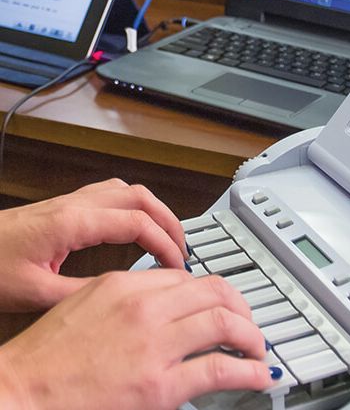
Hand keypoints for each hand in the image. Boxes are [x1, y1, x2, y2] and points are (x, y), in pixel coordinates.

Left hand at [0, 179, 187, 310]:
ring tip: (166, 234)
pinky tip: (135, 223)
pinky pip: (113, 193)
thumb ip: (80, 292)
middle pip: (140, 197)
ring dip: (154, 209)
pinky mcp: (66, 205)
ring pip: (129, 190)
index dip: (163, 242)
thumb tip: (120, 293)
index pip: (136, 222)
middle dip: (169, 221)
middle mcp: (76, 204)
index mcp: (72, 223)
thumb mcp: (33, 292)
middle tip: (182, 247)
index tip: (175, 263)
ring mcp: (72, 201)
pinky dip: (135, 206)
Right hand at [0, 270, 274, 409]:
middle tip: (249, 321)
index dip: (213, 291)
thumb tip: (161, 299)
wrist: (19, 394)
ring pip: (224, 322)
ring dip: (251, 335)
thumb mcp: (85, 304)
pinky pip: (218, 368)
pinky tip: (258, 375)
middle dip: (241, 305)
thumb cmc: (44, 356)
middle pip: (214, 291)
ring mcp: (155, 345)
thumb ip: (127, 296)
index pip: (188, 278)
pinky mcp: (159, 387)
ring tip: (258, 347)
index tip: (223, 302)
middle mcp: (145, 308)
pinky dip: (248, 370)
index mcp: (126, 285)